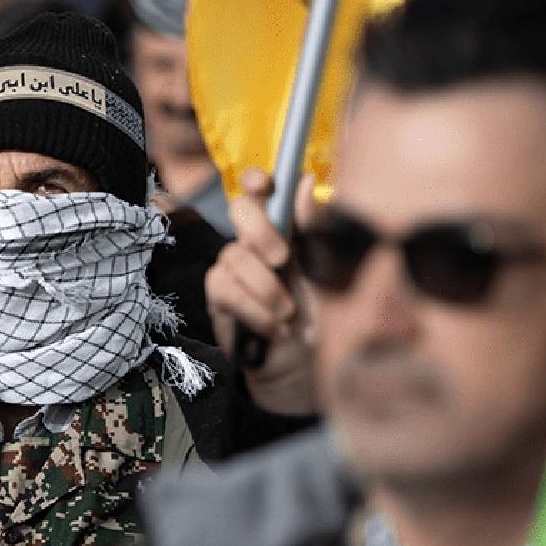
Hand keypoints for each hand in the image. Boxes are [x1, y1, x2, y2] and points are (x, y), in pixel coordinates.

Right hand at [205, 168, 319, 415]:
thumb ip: (315, 227)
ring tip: (288, 314)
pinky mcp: (219, 296)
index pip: (260, 191)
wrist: (305, 365)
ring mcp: (233, 267)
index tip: (265, 184)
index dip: (257, 181)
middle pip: (240, 210)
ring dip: (266, 288)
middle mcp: (253, 242)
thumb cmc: (320, 314)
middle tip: (283, 260)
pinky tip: (274, 328)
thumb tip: (304, 182)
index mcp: (283, 229)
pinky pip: (225, 289)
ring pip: (234, 255)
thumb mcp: (327, 268)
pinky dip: (254, 310)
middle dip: (261, 231)